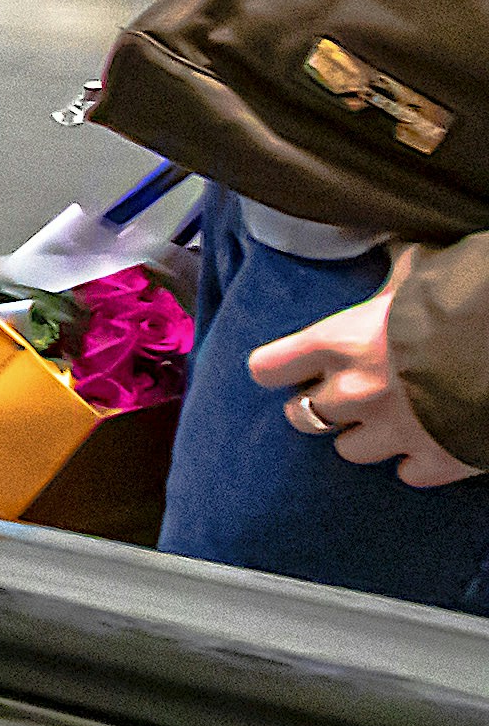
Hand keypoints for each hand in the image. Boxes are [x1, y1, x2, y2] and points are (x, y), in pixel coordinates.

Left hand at [245, 283, 481, 486]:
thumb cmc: (460, 301)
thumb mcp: (414, 277)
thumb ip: (389, 280)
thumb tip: (393, 251)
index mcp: (337, 343)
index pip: (265, 369)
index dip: (278, 370)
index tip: (294, 368)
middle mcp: (354, 392)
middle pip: (301, 416)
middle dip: (321, 406)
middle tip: (345, 395)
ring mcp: (393, 432)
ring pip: (349, 451)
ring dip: (365, 438)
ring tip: (387, 420)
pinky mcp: (435, 460)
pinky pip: (407, 475)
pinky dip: (416, 463)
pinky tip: (427, 443)